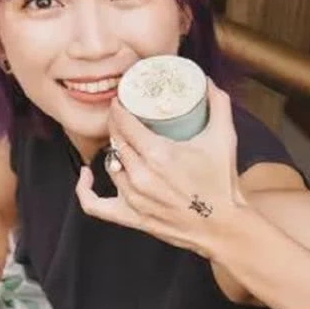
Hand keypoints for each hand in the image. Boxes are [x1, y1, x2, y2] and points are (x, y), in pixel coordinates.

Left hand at [74, 78, 244, 256]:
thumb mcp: (224, 138)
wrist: (223, 228)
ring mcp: (133, 198)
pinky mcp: (130, 217)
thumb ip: (218, 105)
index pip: (124, 123)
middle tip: (124, 116)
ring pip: (110, 164)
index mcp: (159, 154)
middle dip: (117, 125)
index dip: (118, 108)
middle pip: (116, 141)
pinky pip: (94, 204)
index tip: (121, 100)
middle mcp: (141, 175)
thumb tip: (207, 81)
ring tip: (123, 141)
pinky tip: (86, 174)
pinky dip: (85, 189)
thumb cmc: (222, 184)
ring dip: (115, 151)